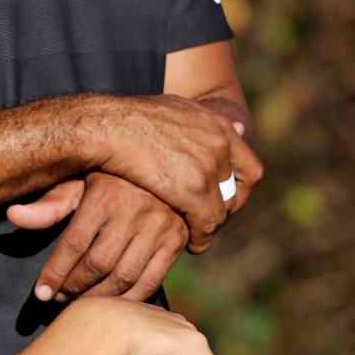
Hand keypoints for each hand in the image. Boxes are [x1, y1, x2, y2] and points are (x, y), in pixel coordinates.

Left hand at [9, 174, 188, 302]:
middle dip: (74, 287)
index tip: (40, 293)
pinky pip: (150, 282)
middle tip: (59, 298)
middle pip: (98, 264)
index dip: (55, 272)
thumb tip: (13, 216)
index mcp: (105, 194)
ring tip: (80, 302)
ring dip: (98, 298)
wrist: (163, 168)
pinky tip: (111, 304)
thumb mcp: (79, 183)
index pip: (74, 243)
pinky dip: (129, 300)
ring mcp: (159, 227)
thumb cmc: (110, 179)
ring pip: (124, 277)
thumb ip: (49, 204)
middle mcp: (134, 210)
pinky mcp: (175, 242)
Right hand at [90, 94, 263, 240]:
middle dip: (223, 209)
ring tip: (196, 236)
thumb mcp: (176, 110)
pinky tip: (189, 244)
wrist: (106, 126)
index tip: (223, 200)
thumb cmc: (128, 119)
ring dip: (209, 226)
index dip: (239, 190)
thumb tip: (238, 126)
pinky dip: (200, 238)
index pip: (249, 168)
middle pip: (236, 192)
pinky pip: (206, 223)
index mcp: (217, 124)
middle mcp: (218, 144)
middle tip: (206, 220)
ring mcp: (207, 166)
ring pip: (221, 211)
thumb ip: (205, 124)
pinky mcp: (191, 190)